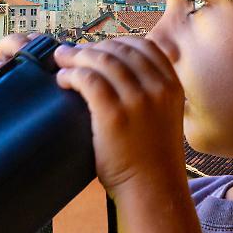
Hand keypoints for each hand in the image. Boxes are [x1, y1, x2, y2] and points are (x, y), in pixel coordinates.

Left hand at [53, 37, 184, 193]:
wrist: (152, 190)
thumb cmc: (151, 158)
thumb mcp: (164, 117)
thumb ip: (152, 92)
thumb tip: (120, 71)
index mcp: (172, 86)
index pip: (144, 46)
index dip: (117, 42)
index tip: (99, 48)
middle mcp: (158, 89)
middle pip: (119, 50)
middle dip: (91, 48)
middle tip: (70, 53)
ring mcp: (137, 101)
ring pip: (102, 61)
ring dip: (76, 57)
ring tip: (61, 62)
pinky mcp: (114, 115)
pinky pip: (88, 80)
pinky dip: (72, 75)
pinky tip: (62, 80)